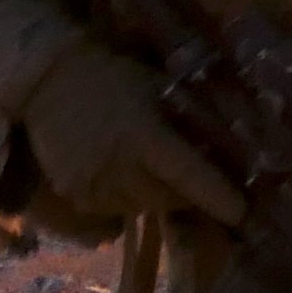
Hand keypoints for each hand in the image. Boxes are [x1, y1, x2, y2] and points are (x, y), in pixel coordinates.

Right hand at [17, 43, 245, 228]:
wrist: (51, 81)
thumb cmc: (116, 80)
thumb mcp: (161, 89)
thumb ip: (193, 120)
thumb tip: (233, 150)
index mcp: (143, 135)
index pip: (188, 174)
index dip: (216, 195)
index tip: (240, 213)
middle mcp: (118, 166)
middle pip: (168, 200)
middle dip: (185, 192)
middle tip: (187, 175)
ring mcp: (92, 186)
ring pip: (142, 207)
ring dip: (154, 195)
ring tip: (147, 167)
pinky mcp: (74, 196)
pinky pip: (113, 210)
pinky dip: (125, 197)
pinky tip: (120, 172)